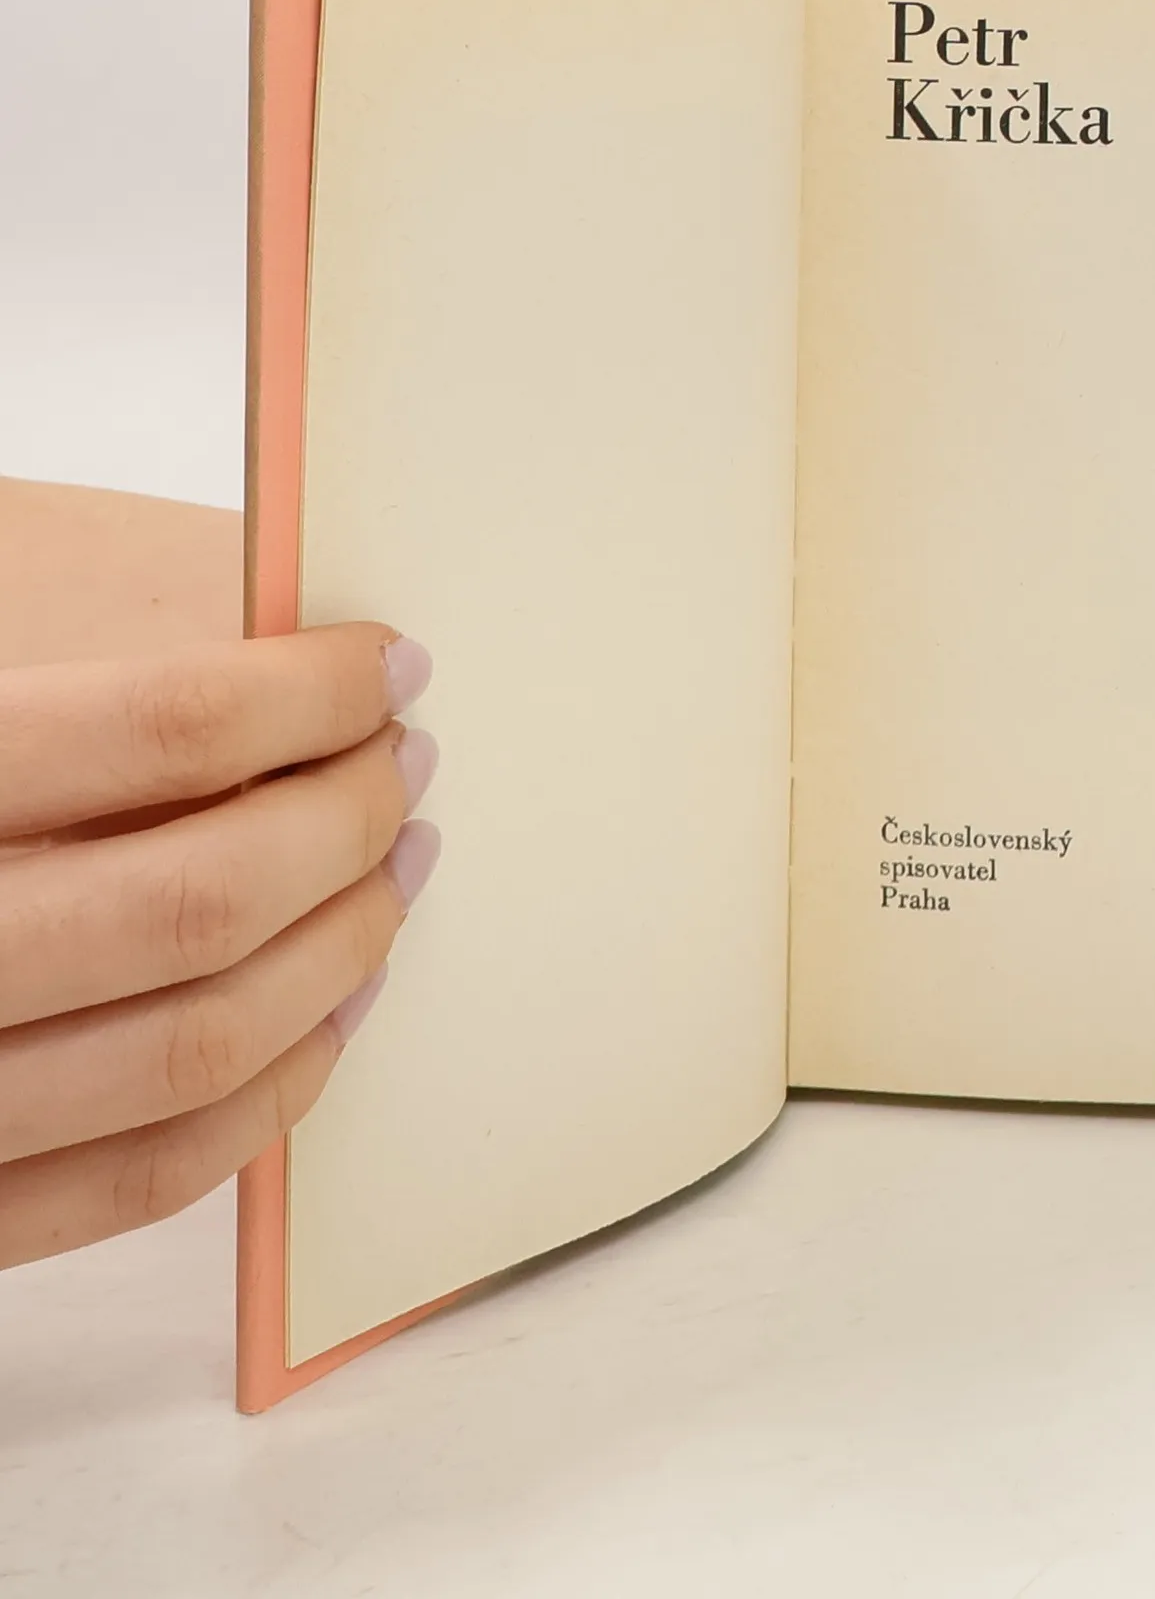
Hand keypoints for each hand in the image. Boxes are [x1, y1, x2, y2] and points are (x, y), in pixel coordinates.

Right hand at [0, 625, 439, 1266]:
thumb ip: (89, 638)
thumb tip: (290, 643)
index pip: (166, 724)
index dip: (309, 692)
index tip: (387, 669)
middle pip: (198, 900)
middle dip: (345, 821)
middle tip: (404, 764)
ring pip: (193, 1048)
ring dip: (342, 951)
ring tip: (397, 867)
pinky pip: (144, 1177)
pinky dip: (275, 1094)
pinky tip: (334, 1007)